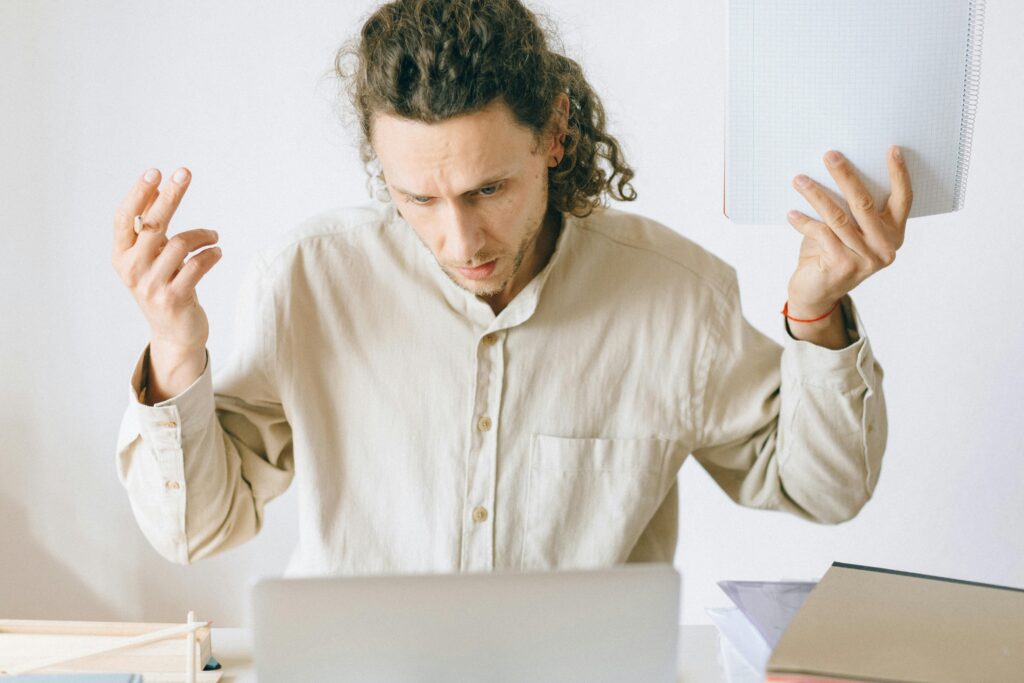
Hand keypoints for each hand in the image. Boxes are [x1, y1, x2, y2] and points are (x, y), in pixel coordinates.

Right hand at [111, 167, 221, 353]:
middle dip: (170, 195)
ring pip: (180, 244)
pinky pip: (197, 265)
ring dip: (203, 235)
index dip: (138, 194)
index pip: (124, 218)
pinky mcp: (174, 298)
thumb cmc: (164, 286)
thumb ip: (149, 228)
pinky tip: (217, 251)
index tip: (156, 172)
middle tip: (185, 173)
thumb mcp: (150, 258)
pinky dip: (212, 254)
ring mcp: (151, 285)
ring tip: (214, 236)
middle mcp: (132, 269)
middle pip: (153, 224)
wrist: (174, 334)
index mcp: (121, 256)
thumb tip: (156, 186)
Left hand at [784, 146, 912, 317]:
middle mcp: (886, 247)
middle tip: (830, 155)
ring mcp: (866, 259)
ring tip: (799, 180)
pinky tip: (791, 213)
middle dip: (846, 176)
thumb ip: (851, 209)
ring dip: (816, 195)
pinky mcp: (843, 266)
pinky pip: (822, 234)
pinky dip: (804, 222)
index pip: (904, 199)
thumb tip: (837, 168)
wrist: (816, 293)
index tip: (892, 149)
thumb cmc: (831, 253)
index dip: (899, 174)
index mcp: (894, 234)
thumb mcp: (848, 230)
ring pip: (839, 217)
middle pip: (865, 203)